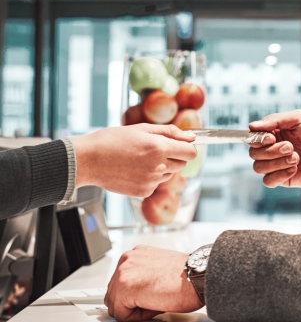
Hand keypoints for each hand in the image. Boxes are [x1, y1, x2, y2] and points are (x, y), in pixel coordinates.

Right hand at [72, 124, 196, 197]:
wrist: (88, 160)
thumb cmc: (112, 140)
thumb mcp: (142, 129)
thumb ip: (170, 132)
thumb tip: (191, 137)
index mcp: (159, 148)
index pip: (191, 152)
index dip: (188, 148)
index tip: (182, 145)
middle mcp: (158, 166)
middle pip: (182, 164)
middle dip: (174, 156)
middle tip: (155, 149)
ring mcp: (150, 181)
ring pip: (169, 174)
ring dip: (162, 167)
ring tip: (140, 159)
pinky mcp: (143, 192)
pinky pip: (156, 184)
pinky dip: (150, 178)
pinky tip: (133, 170)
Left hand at [105, 245, 201, 321]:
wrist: (199, 277)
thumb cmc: (188, 276)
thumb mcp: (160, 269)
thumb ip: (143, 276)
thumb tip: (135, 294)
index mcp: (136, 254)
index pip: (120, 284)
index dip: (137, 296)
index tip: (152, 293)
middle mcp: (127, 259)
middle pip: (114, 295)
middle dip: (133, 303)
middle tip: (156, 297)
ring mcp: (123, 272)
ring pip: (116, 306)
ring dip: (135, 309)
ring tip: (157, 299)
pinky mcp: (125, 287)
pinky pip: (122, 315)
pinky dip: (138, 316)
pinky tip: (155, 303)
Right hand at [248, 110, 300, 190]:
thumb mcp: (300, 119)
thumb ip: (275, 120)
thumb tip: (252, 125)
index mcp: (275, 132)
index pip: (253, 136)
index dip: (258, 138)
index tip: (272, 137)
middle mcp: (273, 148)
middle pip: (253, 153)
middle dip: (272, 151)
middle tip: (291, 147)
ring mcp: (277, 164)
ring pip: (258, 167)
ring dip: (277, 162)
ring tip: (297, 157)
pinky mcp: (283, 179)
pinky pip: (268, 181)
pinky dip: (280, 174)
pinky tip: (295, 168)